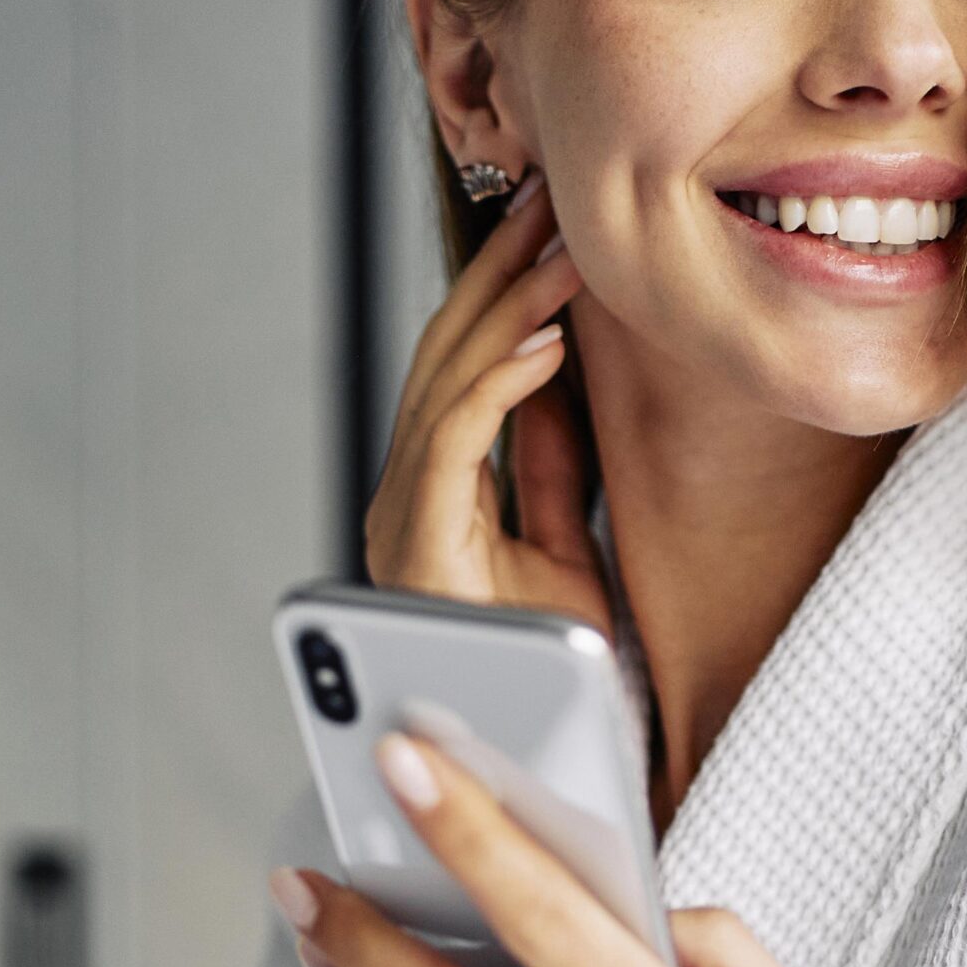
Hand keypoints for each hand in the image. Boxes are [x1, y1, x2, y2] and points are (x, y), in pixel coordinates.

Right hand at [363, 171, 607, 630]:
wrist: (537, 762)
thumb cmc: (547, 672)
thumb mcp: (562, 550)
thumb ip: (550, 472)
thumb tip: (560, 385)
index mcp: (435, 494)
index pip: (464, 369)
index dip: (505, 296)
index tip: (555, 235)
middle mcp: (406, 497)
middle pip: (446, 358)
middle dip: (499, 275)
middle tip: (553, 204)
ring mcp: (403, 518)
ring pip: (446, 384)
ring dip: (507, 309)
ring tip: (562, 250)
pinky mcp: (416, 545)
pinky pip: (454, 442)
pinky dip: (498, 384)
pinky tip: (544, 340)